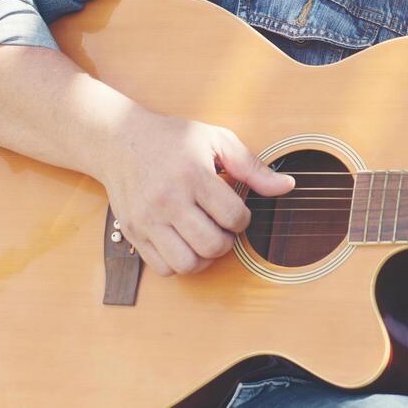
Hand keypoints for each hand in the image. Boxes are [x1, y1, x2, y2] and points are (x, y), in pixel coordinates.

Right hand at [92, 108, 295, 276]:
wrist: (120, 139)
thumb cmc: (173, 139)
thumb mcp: (217, 140)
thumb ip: (253, 166)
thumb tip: (287, 186)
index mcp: (193, 175)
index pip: (233, 216)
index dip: (244, 219)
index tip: (237, 211)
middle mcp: (168, 200)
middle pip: (212, 245)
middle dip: (227, 241)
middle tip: (224, 227)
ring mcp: (147, 220)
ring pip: (187, 264)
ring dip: (204, 257)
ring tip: (205, 237)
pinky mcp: (133, 233)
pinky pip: (163, 268)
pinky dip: (180, 263)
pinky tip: (184, 243)